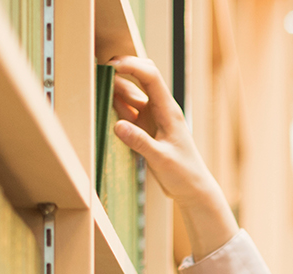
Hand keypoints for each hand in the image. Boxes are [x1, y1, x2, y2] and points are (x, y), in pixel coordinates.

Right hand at [108, 55, 236, 257]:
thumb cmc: (183, 174)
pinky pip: (128, 111)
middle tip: (100, 74)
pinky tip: (107, 111)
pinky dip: (117, 107)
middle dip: (122, 71)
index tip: (112, 65)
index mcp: (168, 110)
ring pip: (131, 93)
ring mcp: (152, 117)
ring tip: (100, 94)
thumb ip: (140, 142)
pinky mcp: (145, 128)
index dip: (131, 65)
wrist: (193, 189)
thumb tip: (118, 126)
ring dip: (117, 90)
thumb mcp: (161, 159)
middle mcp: (160, 109)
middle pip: (141, 77)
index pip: (150, 76)